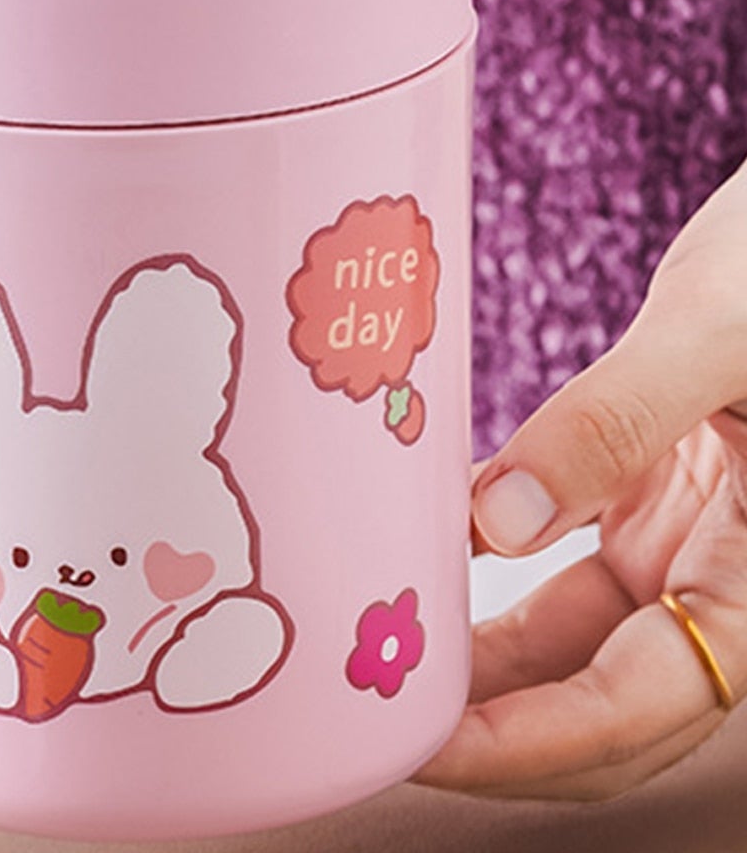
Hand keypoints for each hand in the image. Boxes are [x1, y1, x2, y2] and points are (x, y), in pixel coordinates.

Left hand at [418, 159, 746, 798]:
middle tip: (371, 722)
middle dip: (491, 734)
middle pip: (601, 710)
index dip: (527, 741)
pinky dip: (493, 590)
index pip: (638, 706)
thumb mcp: (714, 336)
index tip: (425, 747)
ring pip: (575, 653)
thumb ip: (614, 422)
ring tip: (379, 666)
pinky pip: (567, 583)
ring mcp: (689, 550)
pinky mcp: (655, 509)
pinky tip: (421, 577)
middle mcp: (727, 585)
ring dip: (481, 672)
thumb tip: (497, 522)